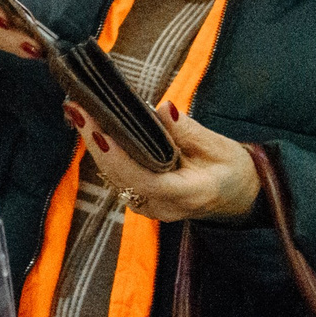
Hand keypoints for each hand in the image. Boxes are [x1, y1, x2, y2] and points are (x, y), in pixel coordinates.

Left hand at [65, 100, 260, 223]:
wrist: (238, 196)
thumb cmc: (233, 170)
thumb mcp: (220, 147)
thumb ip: (189, 131)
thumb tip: (163, 108)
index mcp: (189, 194)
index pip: (145, 180)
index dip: (119, 158)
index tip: (100, 132)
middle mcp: (163, 207)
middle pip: (121, 178)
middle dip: (96, 142)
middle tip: (77, 109)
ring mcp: (150, 208)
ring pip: (115, 178)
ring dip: (96, 146)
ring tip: (79, 112)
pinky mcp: (143, 201)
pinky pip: (118, 177)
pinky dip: (105, 153)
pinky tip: (93, 128)